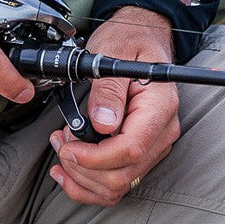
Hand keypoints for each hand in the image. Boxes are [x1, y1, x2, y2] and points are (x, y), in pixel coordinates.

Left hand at [49, 6, 180, 205]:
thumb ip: (108, 90)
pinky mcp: (143, 151)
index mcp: (160, 106)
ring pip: (118, 184)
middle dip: (82, 166)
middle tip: (61, 141)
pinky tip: (69, 170)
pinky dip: (89, 183)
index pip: (131, 148)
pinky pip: (118, 182)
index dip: (94, 157)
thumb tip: (103, 123)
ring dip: (82, 176)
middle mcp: (163, 130)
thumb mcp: (113, 52)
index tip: (68, 147)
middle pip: (123, 173)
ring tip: (63, 149)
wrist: (142, 39)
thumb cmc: (129, 41)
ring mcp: (155, 144)